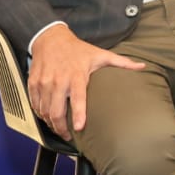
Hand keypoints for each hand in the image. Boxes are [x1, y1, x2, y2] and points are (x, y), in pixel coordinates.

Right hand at [27, 24, 145, 138]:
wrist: (51, 38)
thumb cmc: (77, 49)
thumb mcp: (100, 54)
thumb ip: (122, 63)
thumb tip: (142, 66)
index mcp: (76, 75)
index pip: (77, 98)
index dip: (78, 114)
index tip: (80, 127)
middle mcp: (58, 80)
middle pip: (56, 110)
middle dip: (61, 127)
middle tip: (68, 136)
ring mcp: (44, 83)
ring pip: (44, 110)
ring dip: (50, 123)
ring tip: (58, 128)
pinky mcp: (33, 84)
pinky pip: (34, 105)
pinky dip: (40, 114)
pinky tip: (47, 117)